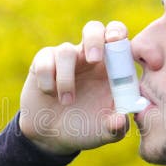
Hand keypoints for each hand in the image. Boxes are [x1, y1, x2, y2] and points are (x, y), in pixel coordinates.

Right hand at [19, 20, 130, 154]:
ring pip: (66, 51)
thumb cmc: (86, 128)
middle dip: (94, 39)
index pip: (118, 38)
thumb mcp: (105, 133)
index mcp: (110, 67)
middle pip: (93, 29)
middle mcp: (89, 58)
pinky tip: (50, 94)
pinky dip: (47, 79)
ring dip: (66, 79)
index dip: (119, 34)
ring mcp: (66, 59)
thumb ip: (117, 126)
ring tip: (67, 101)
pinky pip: (45, 60)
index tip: (118, 43)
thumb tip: (121, 119)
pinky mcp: (43, 63)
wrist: (53, 136)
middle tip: (93, 59)